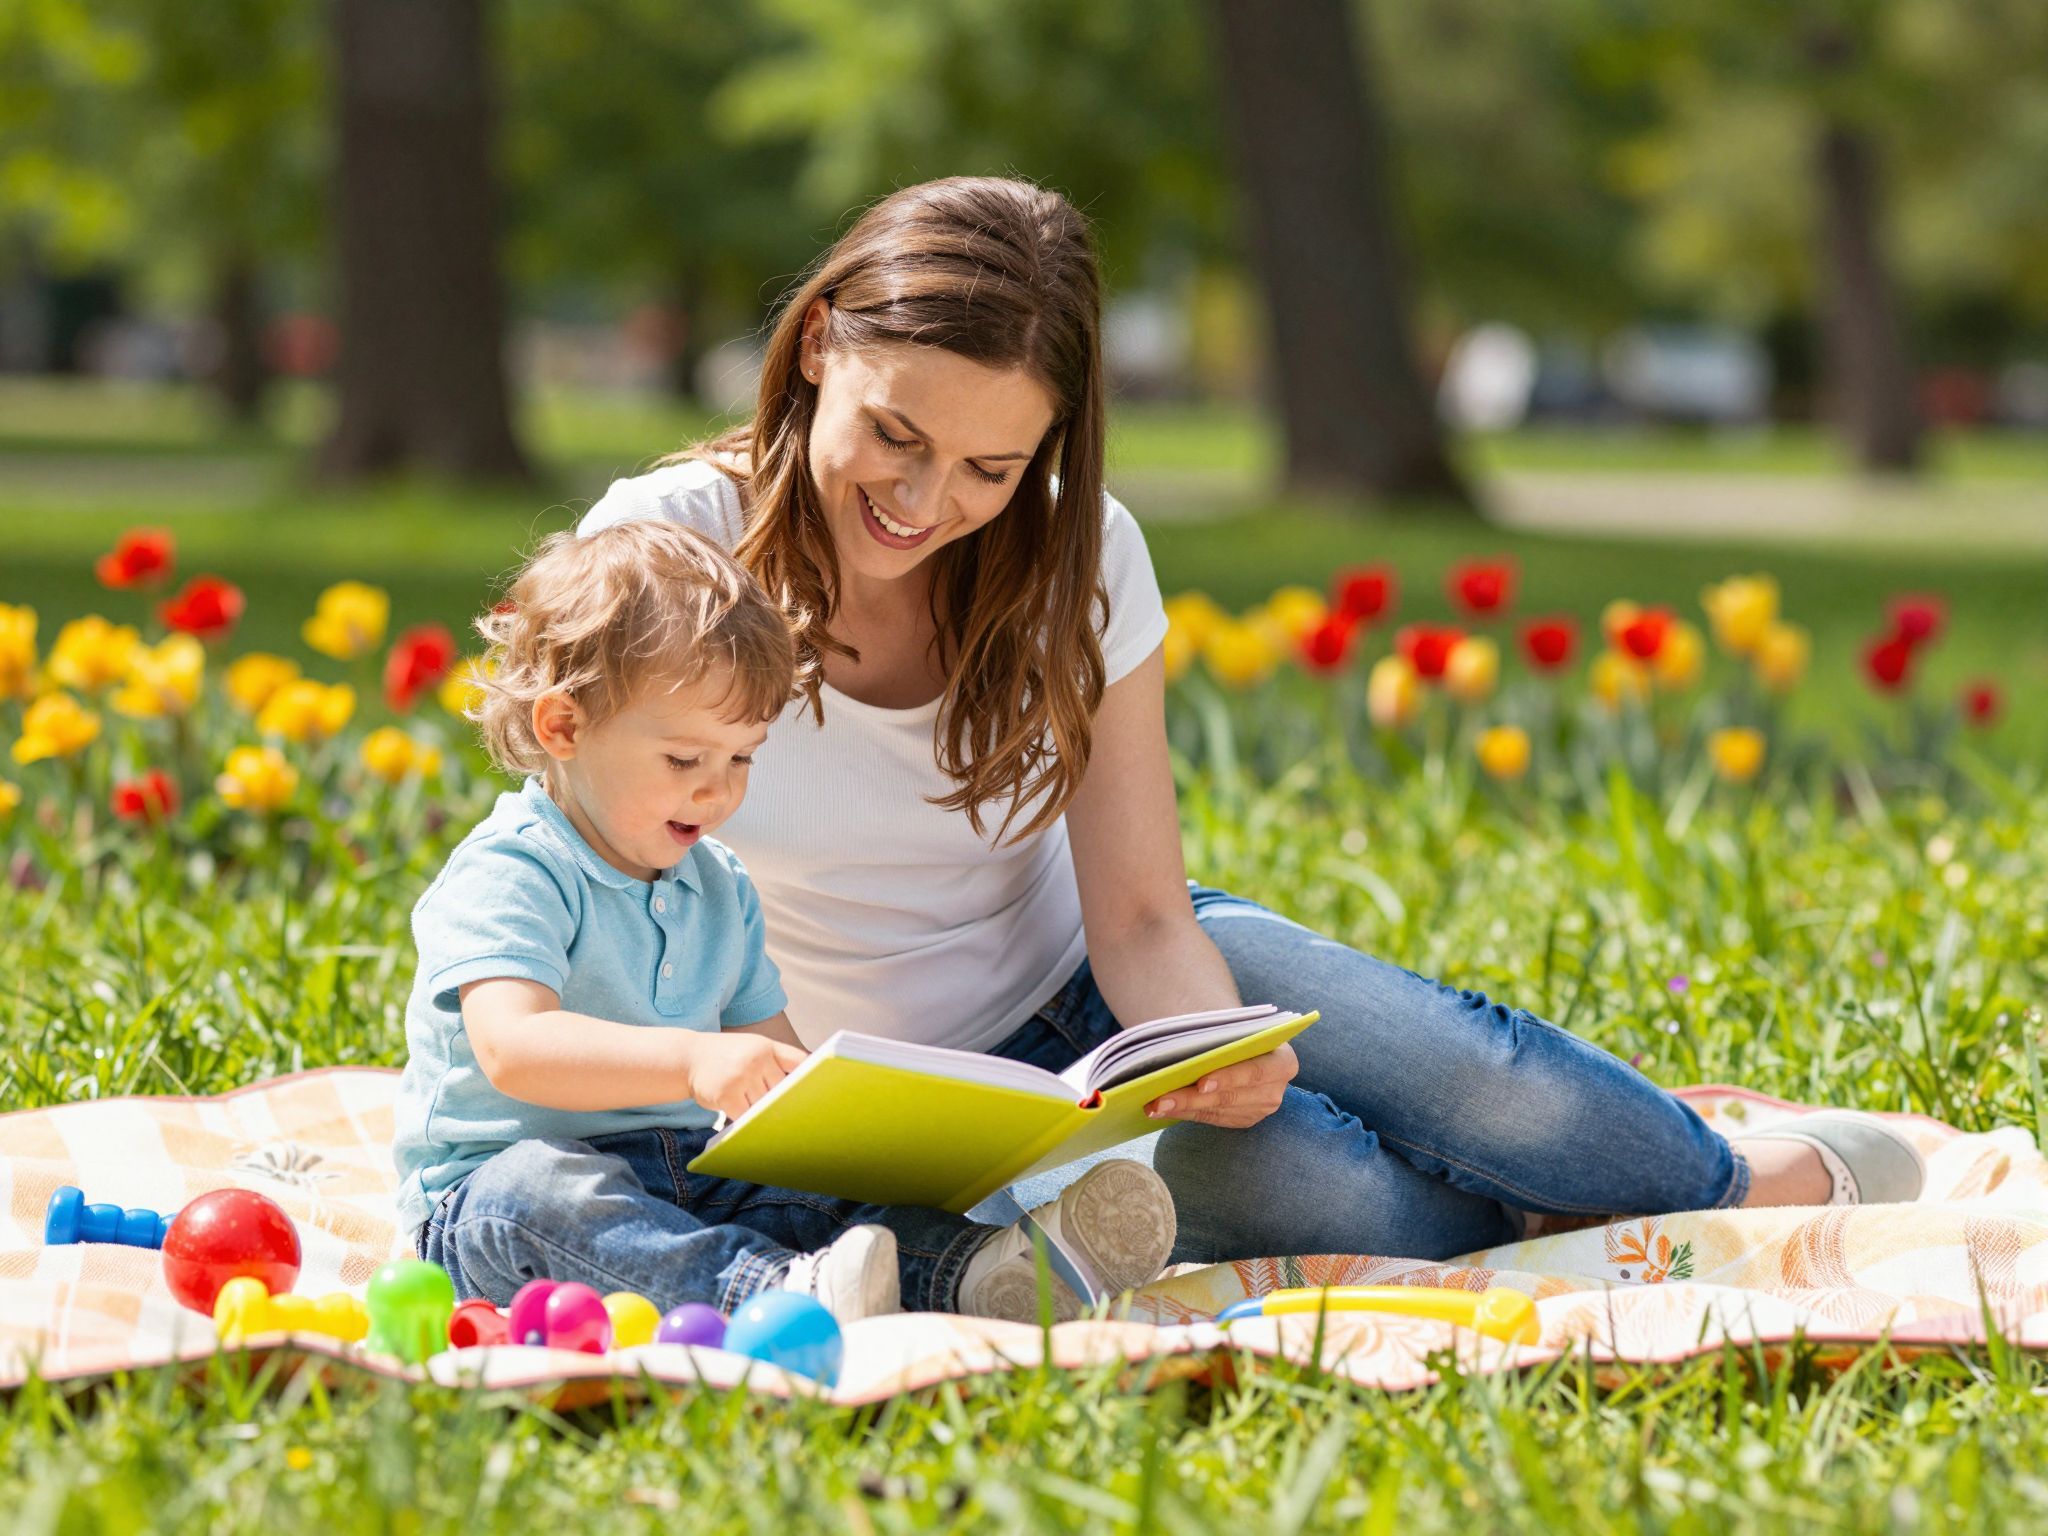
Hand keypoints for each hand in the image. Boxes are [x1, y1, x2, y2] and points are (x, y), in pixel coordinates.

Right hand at [685, 1033, 807, 1119]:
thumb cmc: (726, 1056)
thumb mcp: (752, 1048)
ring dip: (758, 1111)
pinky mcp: (726, 1094)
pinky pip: (745, 1115)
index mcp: (766, 1046)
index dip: (811, 1078)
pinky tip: (738, 1113)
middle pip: (781, 1091)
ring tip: (749, 1105)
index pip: (799, 1062)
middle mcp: (755, 1059)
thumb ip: (776, 1061)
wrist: (688, 1057)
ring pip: (763, 1106)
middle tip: (780, 1110)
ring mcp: (740, 1076)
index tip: (818, 1093)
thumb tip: (802, 1091)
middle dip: (778, 1101)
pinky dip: (744, 1119)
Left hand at [1145, 1043, 1296, 1128]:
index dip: (1230, 1078)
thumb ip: (1212, 1035)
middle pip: (1230, 1097)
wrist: (1239, 1039)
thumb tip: (1172, 1047)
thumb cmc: (1233, 1028)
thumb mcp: (1229, 1026)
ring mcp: (1260, 1108)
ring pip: (1216, 1110)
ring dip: (1181, 1108)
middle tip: (1159, 1099)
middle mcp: (1276, 1089)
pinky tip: (1161, 1109)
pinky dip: (1184, 1112)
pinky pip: (1210, 1118)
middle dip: (1191, 1098)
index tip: (1201, 1083)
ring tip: (1152, 1105)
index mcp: (1283, 1060)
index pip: (1257, 1071)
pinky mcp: (1243, 1119)